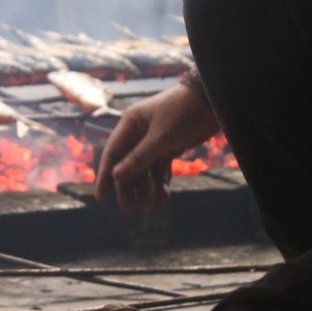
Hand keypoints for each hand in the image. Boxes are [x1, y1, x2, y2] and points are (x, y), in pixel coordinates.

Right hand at [94, 82, 220, 214]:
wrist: (210, 101)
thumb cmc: (182, 113)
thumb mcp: (159, 138)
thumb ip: (138, 158)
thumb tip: (116, 176)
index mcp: (130, 124)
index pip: (112, 153)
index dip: (105, 176)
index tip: (101, 198)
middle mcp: (140, 132)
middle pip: (129, 165)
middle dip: (129, 187)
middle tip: (129, 209)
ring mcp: (155, 140)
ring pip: (146, 169)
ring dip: (148, 188)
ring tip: (152, 206)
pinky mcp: (170, 145)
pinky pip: (161, 167)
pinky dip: (161, 182)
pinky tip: (164, 196)